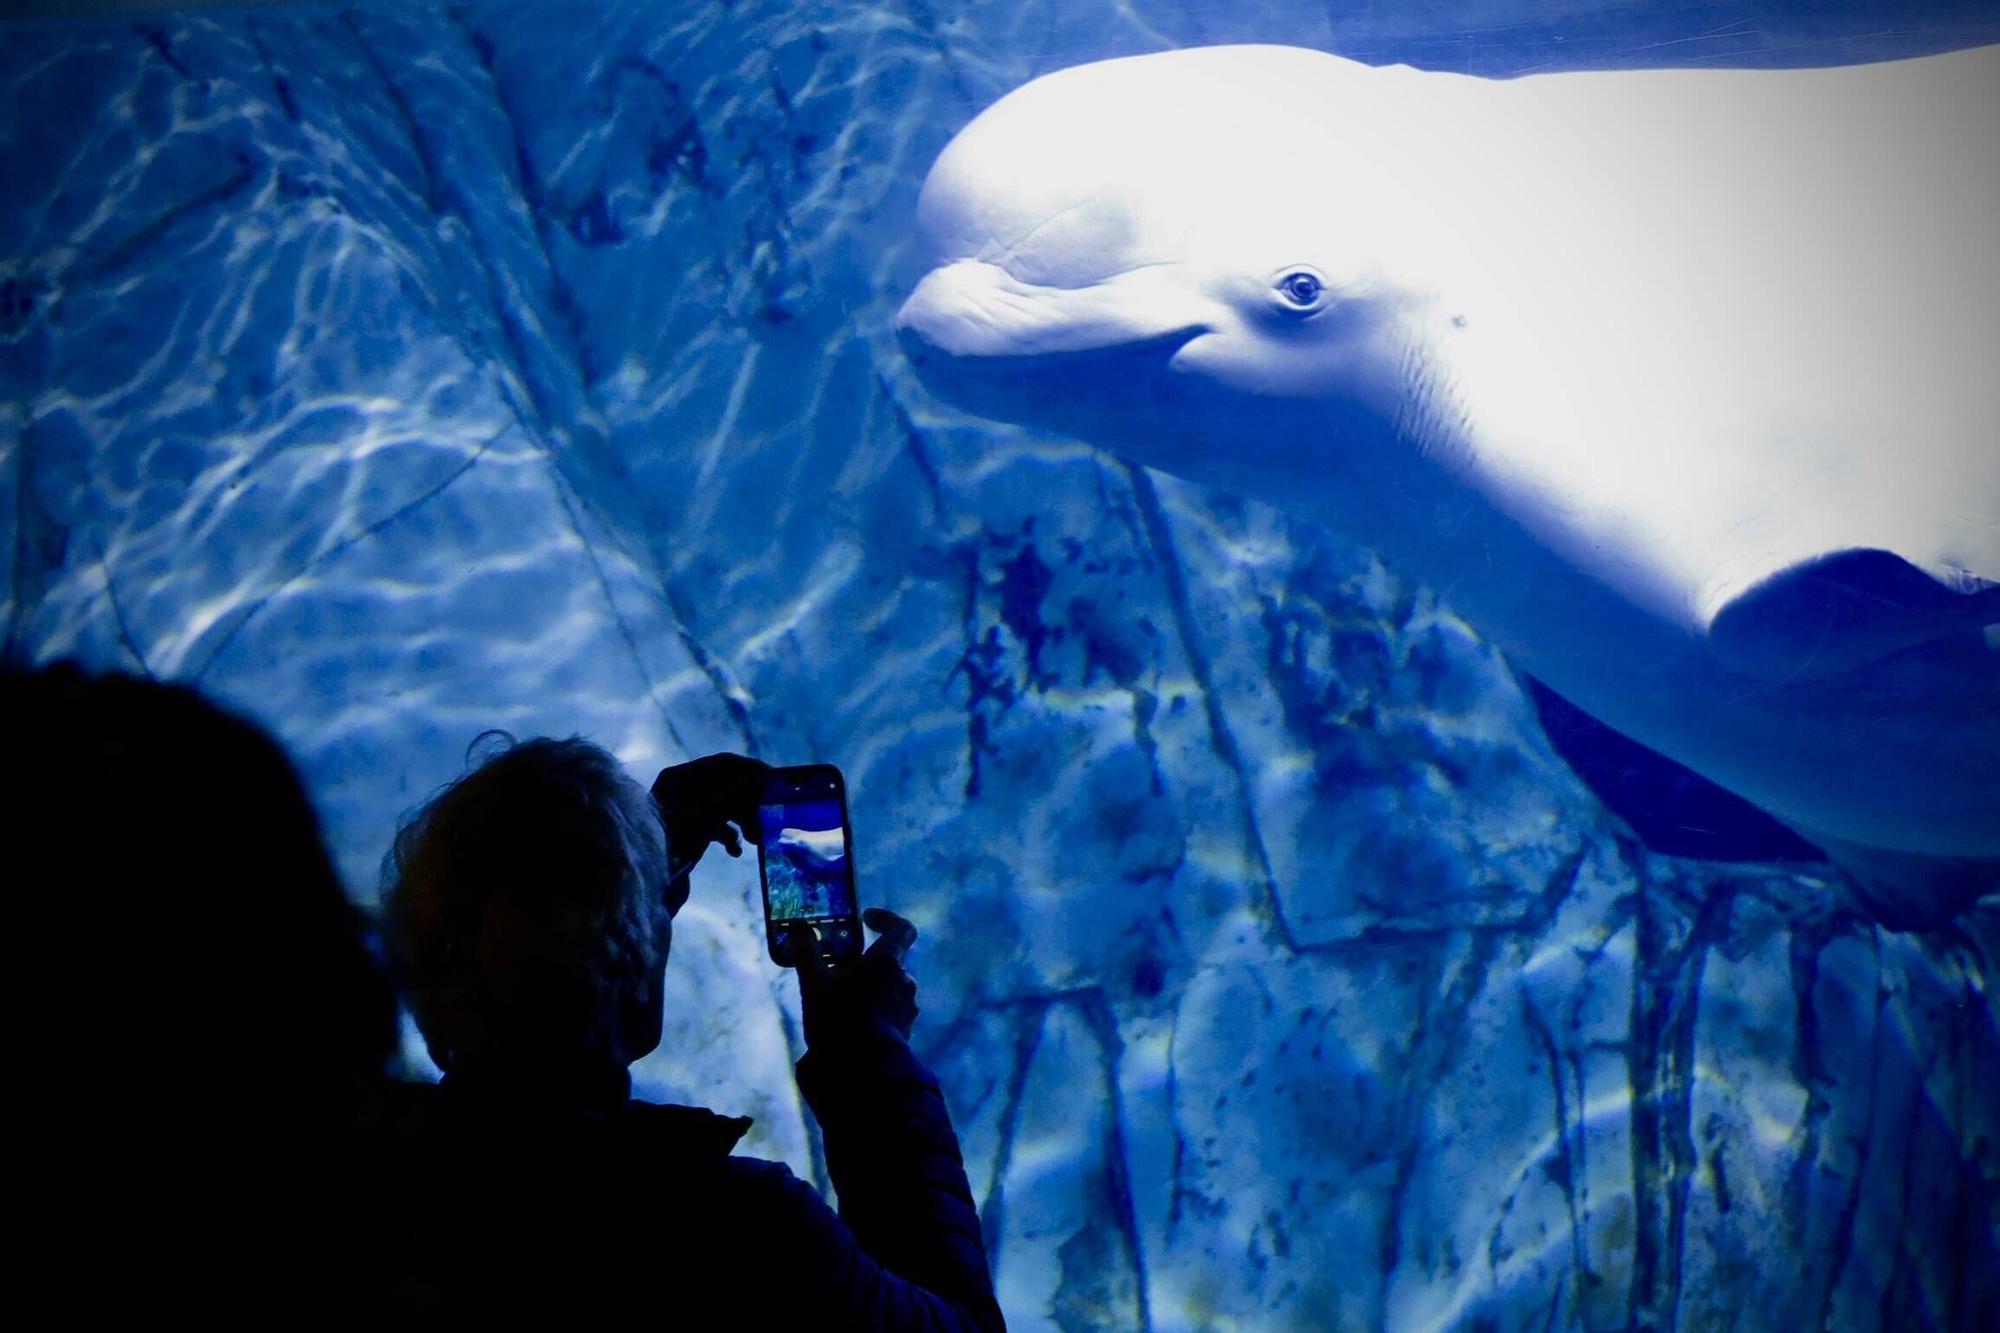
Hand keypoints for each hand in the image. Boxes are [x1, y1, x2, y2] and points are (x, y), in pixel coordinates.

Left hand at [650, 753, 770, 881]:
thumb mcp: (704, 819)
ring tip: (756, 839)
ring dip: (744, 821)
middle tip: (769, 816)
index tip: (775, 780)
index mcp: (677, 778)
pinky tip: (735, 851)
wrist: (648, 887)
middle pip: (727, 786)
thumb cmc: (671, 848)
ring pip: (725, 807)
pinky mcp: (689, 830)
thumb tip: (759, 778)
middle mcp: (679, 789)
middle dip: (750, 803)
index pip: (722, 764)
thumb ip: (731, 796)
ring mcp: (684, 810)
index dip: (751, 770)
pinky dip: (729, 835)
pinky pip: (717, 824)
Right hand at [799, 907, 920, 1046]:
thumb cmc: (838, 1019)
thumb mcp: (813, 983)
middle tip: (839, 971)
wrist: (861, 1070)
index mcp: (887, 962)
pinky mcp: (906, 1030)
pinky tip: (852, 1024)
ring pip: (890, 987)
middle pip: (890, 961)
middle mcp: (904, 981)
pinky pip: (891, 1011)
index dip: (886, 920)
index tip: (866, 920)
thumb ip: (807, 951)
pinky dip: (875, 1010)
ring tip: (842, 1002)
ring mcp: (908, 1007)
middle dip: (867, 963)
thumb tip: (799, 926)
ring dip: (870, 988)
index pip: (902, 929)